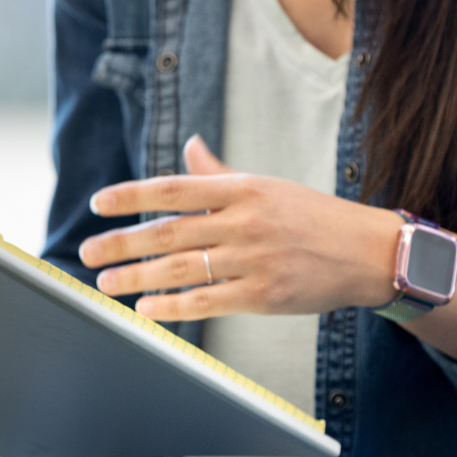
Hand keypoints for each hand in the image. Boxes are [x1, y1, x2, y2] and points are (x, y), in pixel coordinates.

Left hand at [78, 135, 401, 320]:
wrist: (368, 253)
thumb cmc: (313, 218)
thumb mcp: (267, 187)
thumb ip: (220, 174)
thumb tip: (188, 147)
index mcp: (243, 189)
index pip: (174, 189)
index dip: (131, 195)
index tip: (97, 204)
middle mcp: (245, 221)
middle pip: (169, 231)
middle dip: (122, 242)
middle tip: (88, 251)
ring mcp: (255, 260)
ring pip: (183, 270)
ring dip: (138, 277)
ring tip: (107, 283)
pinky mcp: (265, 295)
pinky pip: (209, 302)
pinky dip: (174, 306)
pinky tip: (146, 309)